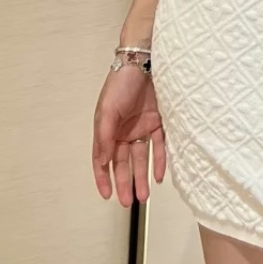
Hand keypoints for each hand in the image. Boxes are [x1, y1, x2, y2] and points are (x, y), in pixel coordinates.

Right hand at [92, 62, 166, 205]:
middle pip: (123, 162)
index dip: (103, 178)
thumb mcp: (107, 111)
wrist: (144, 61)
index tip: (107, 195)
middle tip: (127, 202)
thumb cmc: (120, 83)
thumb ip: (104, 138)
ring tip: (144, 196)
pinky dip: (159, 161)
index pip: (103, 159)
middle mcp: (123, 130)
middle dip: (124, 183)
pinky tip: (160, 176)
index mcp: (107, 129)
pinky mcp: (158, 121)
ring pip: (141, 158)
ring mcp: (141, 126)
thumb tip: (103, 162)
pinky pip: (159, 146)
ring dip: (142, 177)